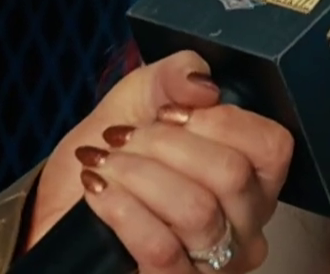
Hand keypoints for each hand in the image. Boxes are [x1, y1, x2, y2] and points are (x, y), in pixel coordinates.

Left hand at [23, 51, 294, 273]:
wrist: (59, 214)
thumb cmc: (109, 160)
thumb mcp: (140, 99)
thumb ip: (176, 75)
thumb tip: (203, 82)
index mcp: (253, 177)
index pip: (271, 146)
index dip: (219, 121)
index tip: (169, 113)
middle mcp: (246, 225)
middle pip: (232, 174)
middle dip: (166, 145)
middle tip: (124, 139)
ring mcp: (214, 264)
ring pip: (197, 210)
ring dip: (138, 175)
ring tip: (105, 165)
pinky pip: (161, 248)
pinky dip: (122, 209)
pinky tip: (100, 191)